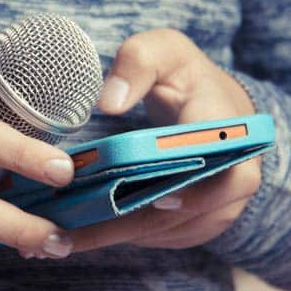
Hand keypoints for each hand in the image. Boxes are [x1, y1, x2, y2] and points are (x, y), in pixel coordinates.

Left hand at [69, 29, 259, 251]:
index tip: (150, 200)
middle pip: (175, 215)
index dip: (189, 192)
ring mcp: (218, 208)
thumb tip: (109, 102)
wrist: (214, 108)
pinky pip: (158, 238)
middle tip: (66, 233)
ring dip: (110, 237)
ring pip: (161, 232)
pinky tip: (75, 235)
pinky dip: (118, 238)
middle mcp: (234, 179)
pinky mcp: (198, 224)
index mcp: (231, 134)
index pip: (221, 172)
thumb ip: (137, 62)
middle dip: (120, 225)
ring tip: (57, 238)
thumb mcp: (165, 52)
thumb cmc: (185, 77)